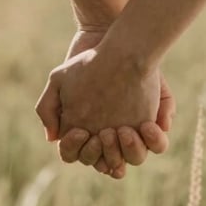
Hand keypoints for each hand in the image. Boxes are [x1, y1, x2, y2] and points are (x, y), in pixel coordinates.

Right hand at [36, 39, 174, 177]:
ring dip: (128, 150)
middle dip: (104, 152)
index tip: (81, 132)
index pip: (81, 156)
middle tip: (104, 133)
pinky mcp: (153, 123)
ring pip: (133, 158)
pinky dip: (153, 141)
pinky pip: (157, 145)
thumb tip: (53, 138)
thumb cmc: (87, 62)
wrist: (117, 43)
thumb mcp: (59, 80)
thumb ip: (48, 108)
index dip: (80, 151)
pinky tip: (147, 125)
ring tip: (124, 130)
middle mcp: (110, 137)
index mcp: (86, 131)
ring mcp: (133, 132)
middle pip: (106, 163)